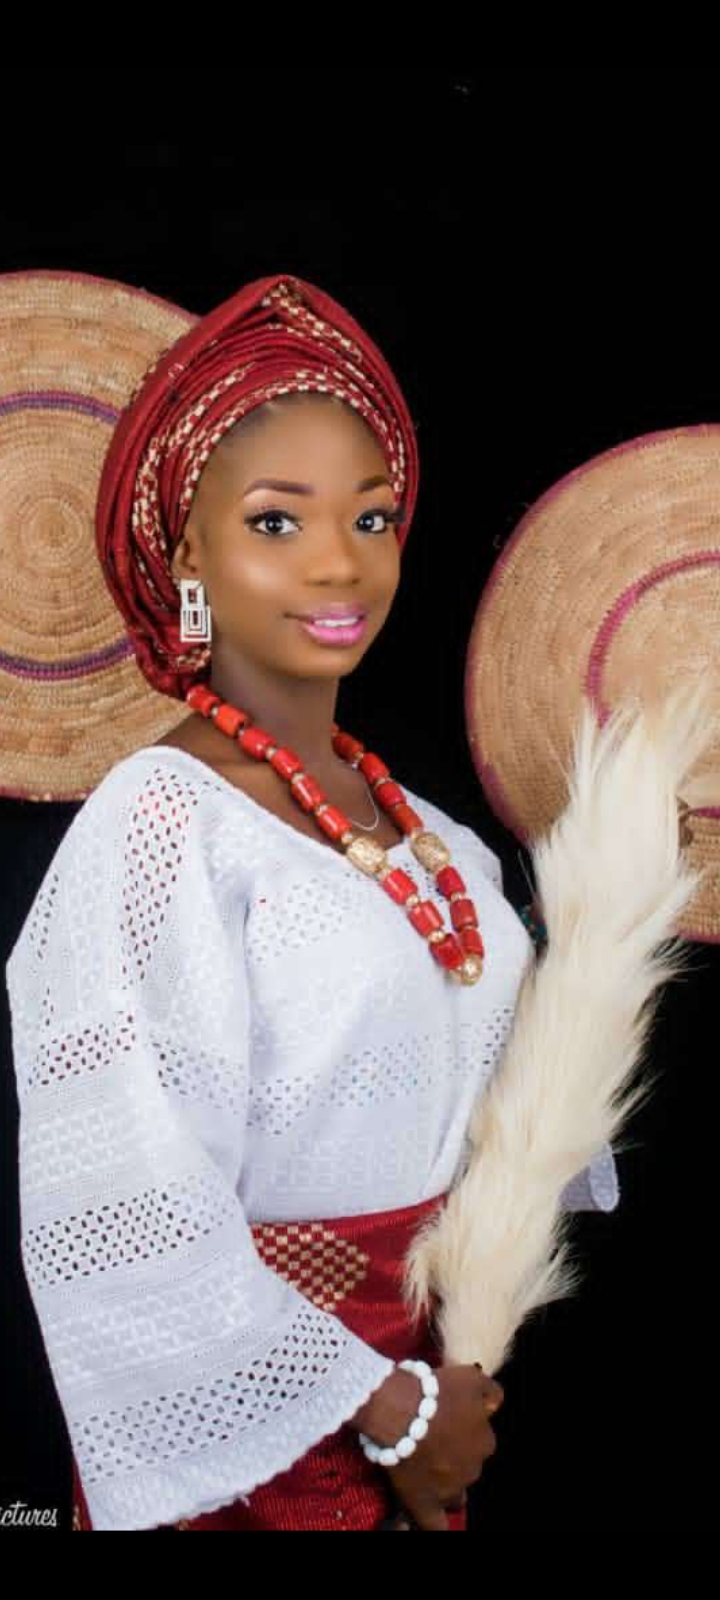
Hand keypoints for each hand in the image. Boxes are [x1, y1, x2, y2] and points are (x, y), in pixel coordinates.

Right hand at [358, 1362, 503, 1531]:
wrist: (400, 1409)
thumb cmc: (435, 1390)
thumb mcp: (471, 1378)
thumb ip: (490, 1392)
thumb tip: (496, 1406)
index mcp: (485, 1441)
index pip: (480, 1441)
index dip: (462, 1432)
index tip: (446, 1424)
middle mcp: (473, 1468)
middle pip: (467, 1467)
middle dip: (455, 1458)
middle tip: (433, 1443)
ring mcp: (450, 1490)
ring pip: (455, 1495)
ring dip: (447, 1485)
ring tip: (426, 1472)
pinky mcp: (426, 1505)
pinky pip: (435, 1526)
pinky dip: (435, 1524)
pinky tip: (427, 1516)